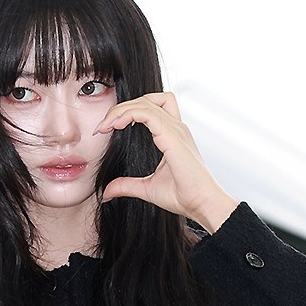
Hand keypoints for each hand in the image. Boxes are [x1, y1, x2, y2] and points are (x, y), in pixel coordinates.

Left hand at [94, 92, 238, 232]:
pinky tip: (116, 125)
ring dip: (121, 110)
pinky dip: (129, 114)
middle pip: (146, 100)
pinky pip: (147, 113)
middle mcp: (176, 128)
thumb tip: (107, 192)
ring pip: (145, 102)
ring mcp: (176, 130)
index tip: (106, 129)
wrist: (202, 204)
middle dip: (121, 108)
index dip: (127, 112)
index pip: (150, 108)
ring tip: (106, 125)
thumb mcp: (147, 189)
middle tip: (102, 127)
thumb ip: (127, 186)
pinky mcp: (173, 136)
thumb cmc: (184, 196)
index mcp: (172, 135)